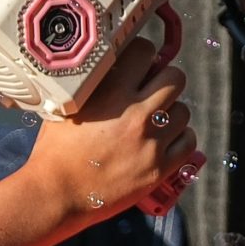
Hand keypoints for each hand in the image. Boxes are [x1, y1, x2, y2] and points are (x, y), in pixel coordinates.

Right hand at [23, 21, 201, 228]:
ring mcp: (150, 142)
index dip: (143, 57)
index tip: (139, 67)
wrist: (56, 194)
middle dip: (165, 82)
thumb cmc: (55, 150)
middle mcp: (135, 113)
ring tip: (155, 123)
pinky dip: (180, 139)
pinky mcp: (159, 168)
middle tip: (152, 93)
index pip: (145, 51)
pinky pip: (189, 141)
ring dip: (172, 113)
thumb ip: (97, 84)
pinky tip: (164, 141)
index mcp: (111, 92)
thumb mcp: (69, 105)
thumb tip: (121, 66)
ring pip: (184, 111)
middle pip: (175, 77)